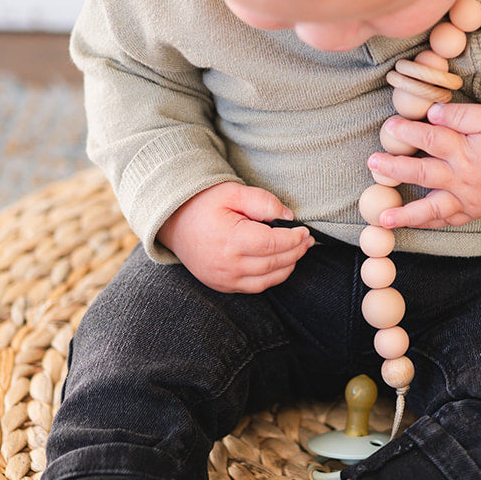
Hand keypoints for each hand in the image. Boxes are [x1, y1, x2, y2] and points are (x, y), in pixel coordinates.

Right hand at [156, 182, 311, 292]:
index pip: (273, 245)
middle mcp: (227, 265)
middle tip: (307, 240)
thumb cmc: (203, 204)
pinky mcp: (222, 285)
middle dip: (296, 252)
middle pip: (274, 264)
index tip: (305, 231)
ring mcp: (223, 279)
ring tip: (297, 251)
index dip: (294, 239)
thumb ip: (262, 202)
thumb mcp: (232, 192)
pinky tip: (280, 263)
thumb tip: (288, 217)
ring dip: (288, 266)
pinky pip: (255, 287)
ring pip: (267, 280)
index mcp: (229, 240)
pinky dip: (272, 277)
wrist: (173, 222)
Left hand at [368, 102, 480, 228]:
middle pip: (422, 175)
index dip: (407, 132)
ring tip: (383, 220)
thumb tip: (431, 113)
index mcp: (466, 152)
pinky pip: (449, 220)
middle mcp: (463, 179)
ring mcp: (468, 200)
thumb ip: (461, 115)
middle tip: (372, 164)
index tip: (389, 126)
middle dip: (394, 169)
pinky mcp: (475, 211)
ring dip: (406, 214)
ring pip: (432, 208)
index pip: (430, 140)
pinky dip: (431, 223)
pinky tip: (414, 224)